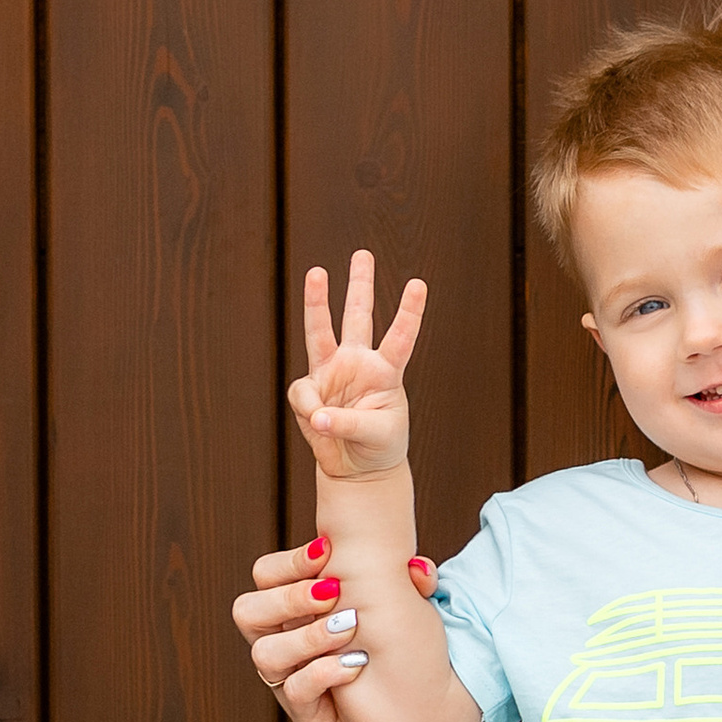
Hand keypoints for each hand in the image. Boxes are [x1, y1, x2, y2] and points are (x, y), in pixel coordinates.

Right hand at [231, 538, 438, 721]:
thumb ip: (409, 580)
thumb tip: (418, 569)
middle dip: (289, 597)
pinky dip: (322, 673)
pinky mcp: (308, 714)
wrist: (418, 709)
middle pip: (248, 611)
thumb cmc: (402, 644)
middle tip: (332, 592)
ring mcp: (291, 680)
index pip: (266, 575)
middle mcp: (284, 641)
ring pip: (265, 654)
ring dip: (307, 636)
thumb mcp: (403, 603)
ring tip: (349, 628)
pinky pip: (295, 692)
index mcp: (296, 608)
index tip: (327, 551)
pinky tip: (356, 664)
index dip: (289, 563)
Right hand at [291, 254, 426, 481]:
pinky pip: (304, 394)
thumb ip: (349, 422)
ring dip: (318, 302)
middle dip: (360, 285)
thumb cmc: (379, 445)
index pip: (401, 337)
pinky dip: (309, 409)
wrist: (358, 468)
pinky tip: (319, 424)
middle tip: (362, 253)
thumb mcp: (377, 434)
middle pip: (359, 317)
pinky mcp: (310, 391)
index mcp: (386, 371)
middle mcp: (359, 364)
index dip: (409, 312)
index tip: (418, 284)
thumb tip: (318, 415)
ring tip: (318, 272)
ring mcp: (332, 373)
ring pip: (321, 331)